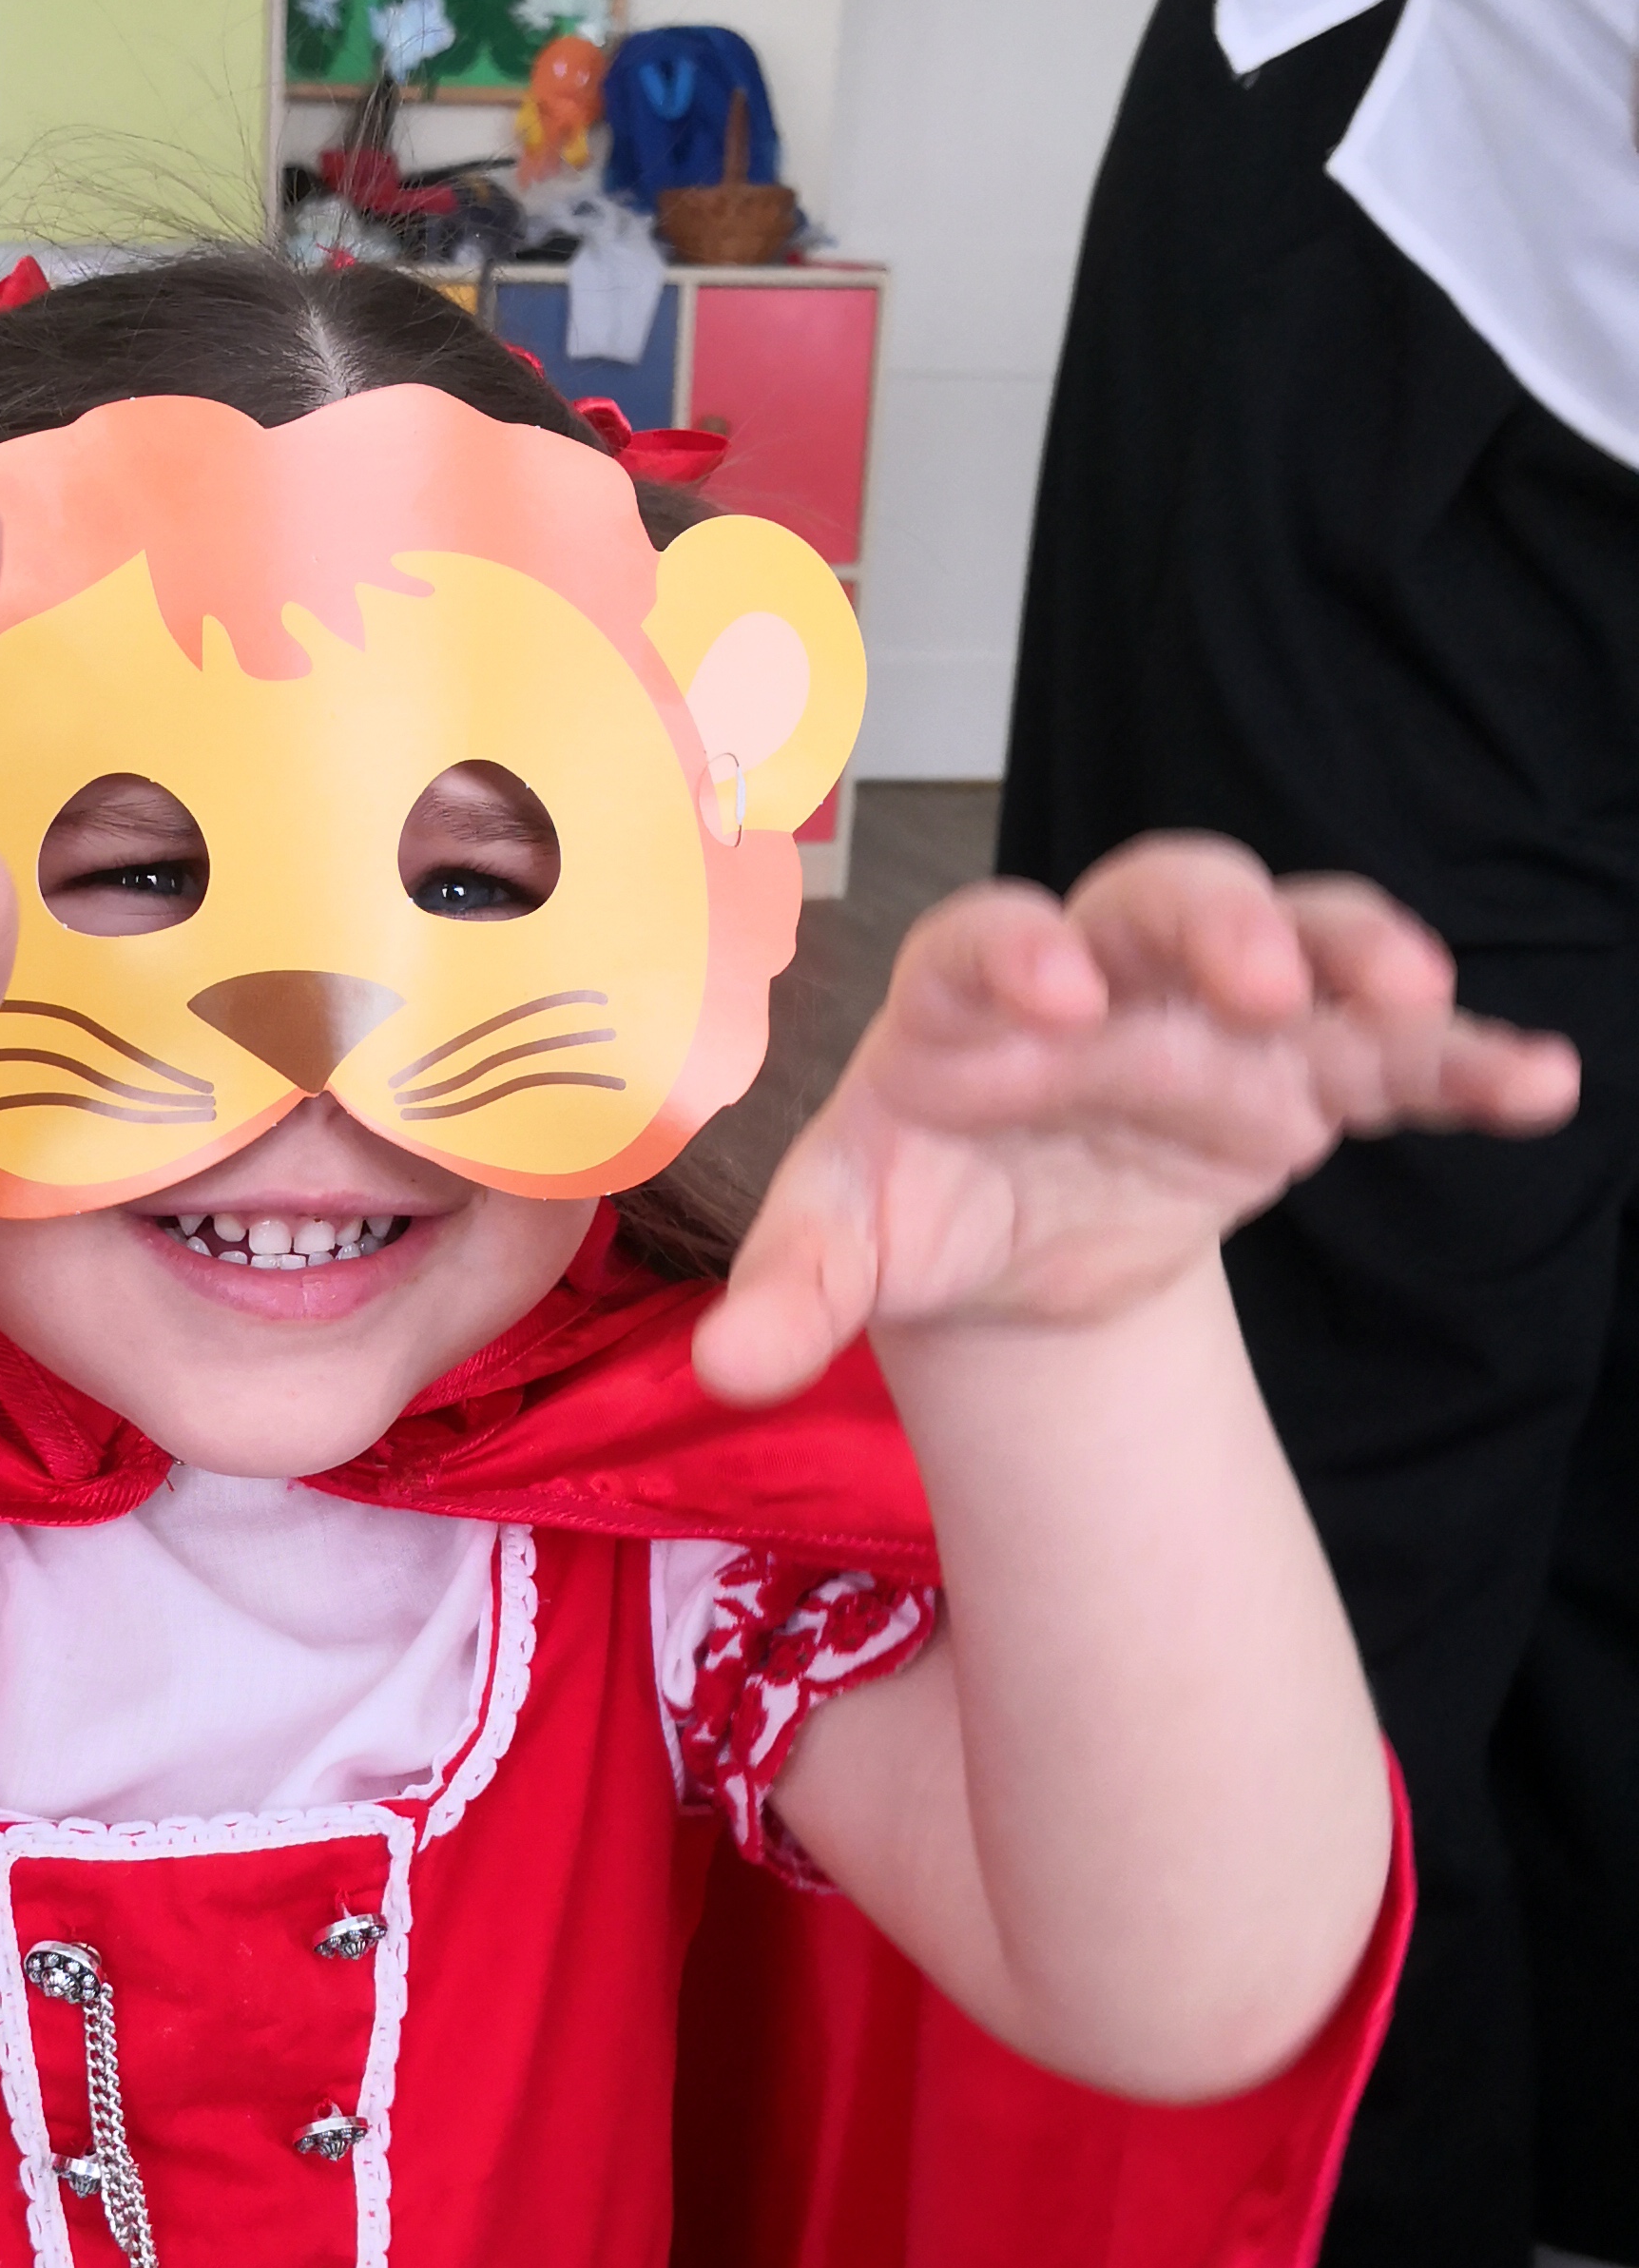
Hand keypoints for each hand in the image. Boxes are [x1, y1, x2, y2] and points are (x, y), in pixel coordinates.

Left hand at [694, 837, 1579, 1401]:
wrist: (999, 1236)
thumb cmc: (910, 1201)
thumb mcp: (844, 1245)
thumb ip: (792, 1291)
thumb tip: (728, 1369)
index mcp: (967, 992)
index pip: (989, 942)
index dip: (1022, 951)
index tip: (1059, 992)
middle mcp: (1105, 971)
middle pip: (1168, 897)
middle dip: (1217, 923)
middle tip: (1253, 978)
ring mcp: (1213, 1015)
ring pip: (1300, 940)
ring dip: (1360, 954)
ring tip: (1418, 994)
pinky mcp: (1297, 1077)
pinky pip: (1392, 1055)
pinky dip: (1465, 1060)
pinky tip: (1539, 1083)